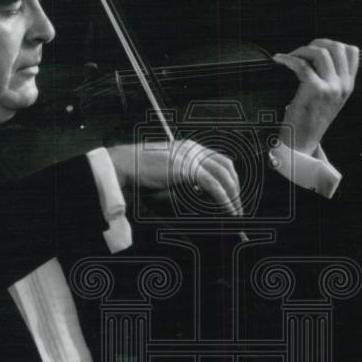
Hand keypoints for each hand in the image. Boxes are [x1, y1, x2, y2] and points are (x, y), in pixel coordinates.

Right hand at [107, 138, 242, 216]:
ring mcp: (191, 157)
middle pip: (226, 166)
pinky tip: (228, 212)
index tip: (233, 195)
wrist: (124, 167)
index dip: (230, 178)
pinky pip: (214, 186)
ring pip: (224, 175)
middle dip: (236, 187)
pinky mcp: (187, 169)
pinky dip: (224, 200)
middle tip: (238, 206)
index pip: (219, 160)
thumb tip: (201, 204)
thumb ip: (185, 187)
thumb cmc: (139, 176)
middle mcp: (193, 149)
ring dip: (233, 195)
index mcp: (189, 149)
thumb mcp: (167, 180)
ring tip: (235, 213)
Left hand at [273, 39, 358, 154]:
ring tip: (289, 57)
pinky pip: (301, 65)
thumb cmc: (309, 122)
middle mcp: (342, 85)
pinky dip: (287, 59)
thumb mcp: (329, 100)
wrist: (301, 144)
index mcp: (348, 86)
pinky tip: (278, 59)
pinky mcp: (314, 90)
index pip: (352, 52)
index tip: (316, 49)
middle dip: (316, 43)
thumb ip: (331, 80)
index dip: (333, 44)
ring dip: (301, 50)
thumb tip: (318, 57)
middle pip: (336, 47)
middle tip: (301, 51)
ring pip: (320, 53)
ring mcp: (330, 87)